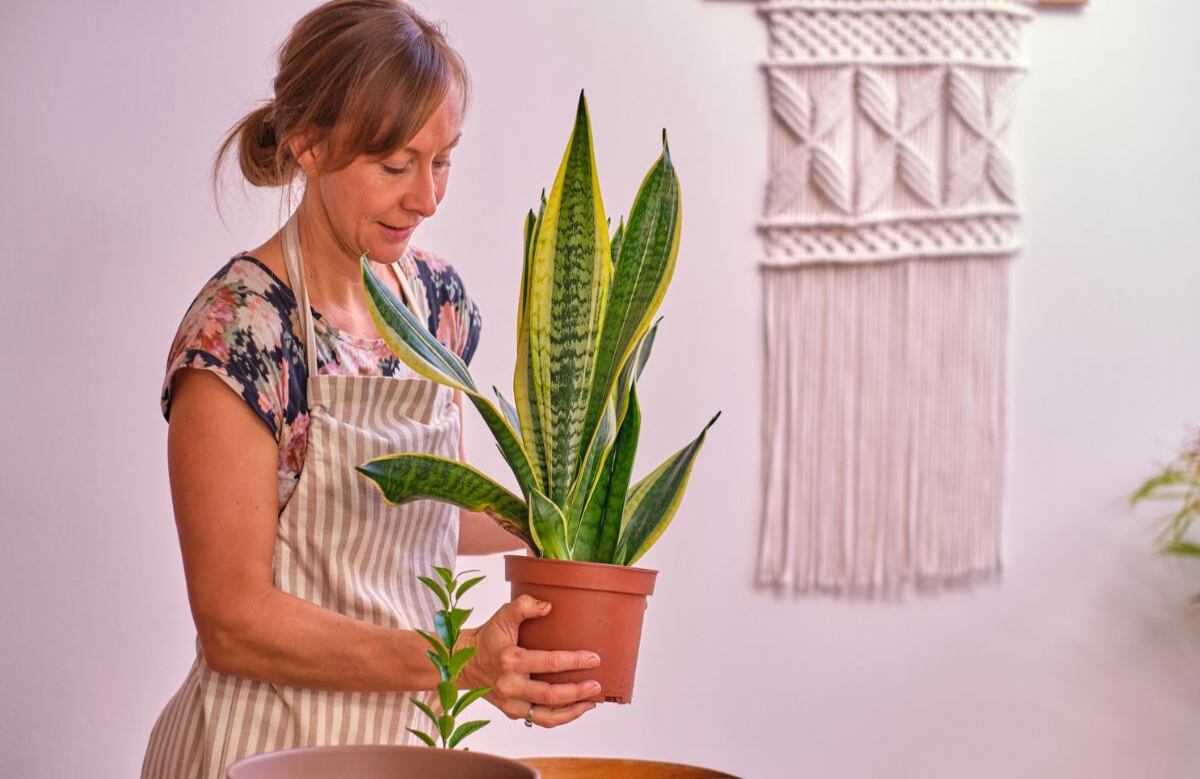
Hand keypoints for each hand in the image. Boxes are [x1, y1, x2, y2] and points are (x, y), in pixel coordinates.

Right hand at [461, 594, 601, 728]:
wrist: (465, 661)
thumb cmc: (488, 637)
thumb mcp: (503, 615)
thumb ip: (524, 605)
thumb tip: (548, 607)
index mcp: (510, 659)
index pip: (548, 663)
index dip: (574, 661)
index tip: (594, 659)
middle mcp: (510, 684)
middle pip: (550, 695)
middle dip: (577, 692)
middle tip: (596, 686)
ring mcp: (511, 701)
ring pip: (546, 716)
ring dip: (573, 711)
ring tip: (591, 702)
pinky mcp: (512, 712)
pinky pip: (539, 720)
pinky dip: (560, 718)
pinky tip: (575, 709)